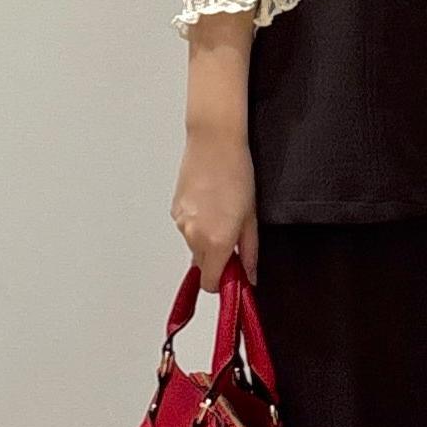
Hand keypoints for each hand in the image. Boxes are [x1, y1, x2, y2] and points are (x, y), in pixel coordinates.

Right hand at [170, 127, 257, 292]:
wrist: (214, 142)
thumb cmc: (236, 174)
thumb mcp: (251, 219)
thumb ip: (249, 253)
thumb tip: (250, 277)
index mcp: (216, 243)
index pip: (211, 283)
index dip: (223, 282)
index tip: (234, 273)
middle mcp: (195, 237)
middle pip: (203, 267)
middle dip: (217, 261)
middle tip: (233, 238)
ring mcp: (182, 224)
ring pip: (195, 248)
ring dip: (207, 240)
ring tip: (221, 213)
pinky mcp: (175, 211)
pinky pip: (188, 230)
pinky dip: (198, 225)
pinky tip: (209, 205)